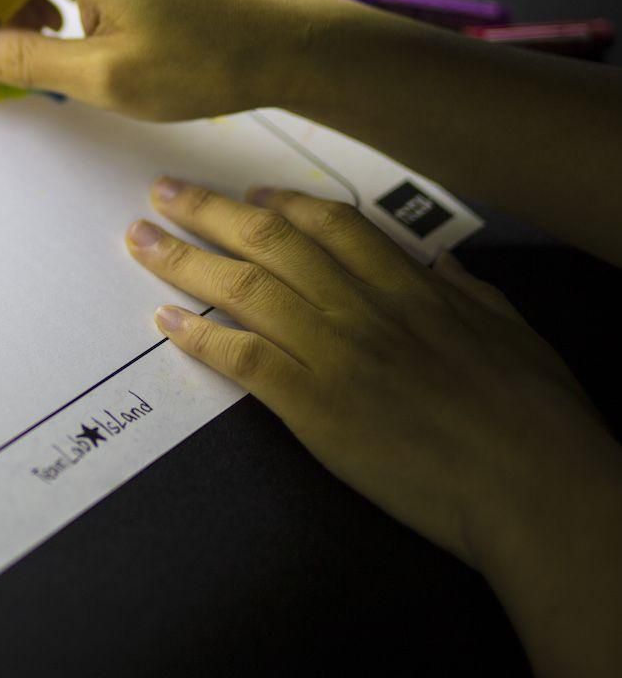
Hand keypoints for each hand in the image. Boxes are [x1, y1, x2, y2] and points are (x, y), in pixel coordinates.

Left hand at [123, 177, 621, 574]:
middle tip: (163, 191)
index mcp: (412, 287)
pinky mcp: (313, 405)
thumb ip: (468, 295)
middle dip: (209, 211)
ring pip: (244, 288)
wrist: (532, 485)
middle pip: (271, 242)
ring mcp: (335, 353)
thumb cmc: (537, 417)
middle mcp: (364, 307)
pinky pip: (241, 357)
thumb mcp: (511, 333)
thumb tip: (442, 269)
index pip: (333, 225)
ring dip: (184, 259)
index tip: (248, 193)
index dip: (282, 204)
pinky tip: (164, 319)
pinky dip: (198, 335)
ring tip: (140, 239)